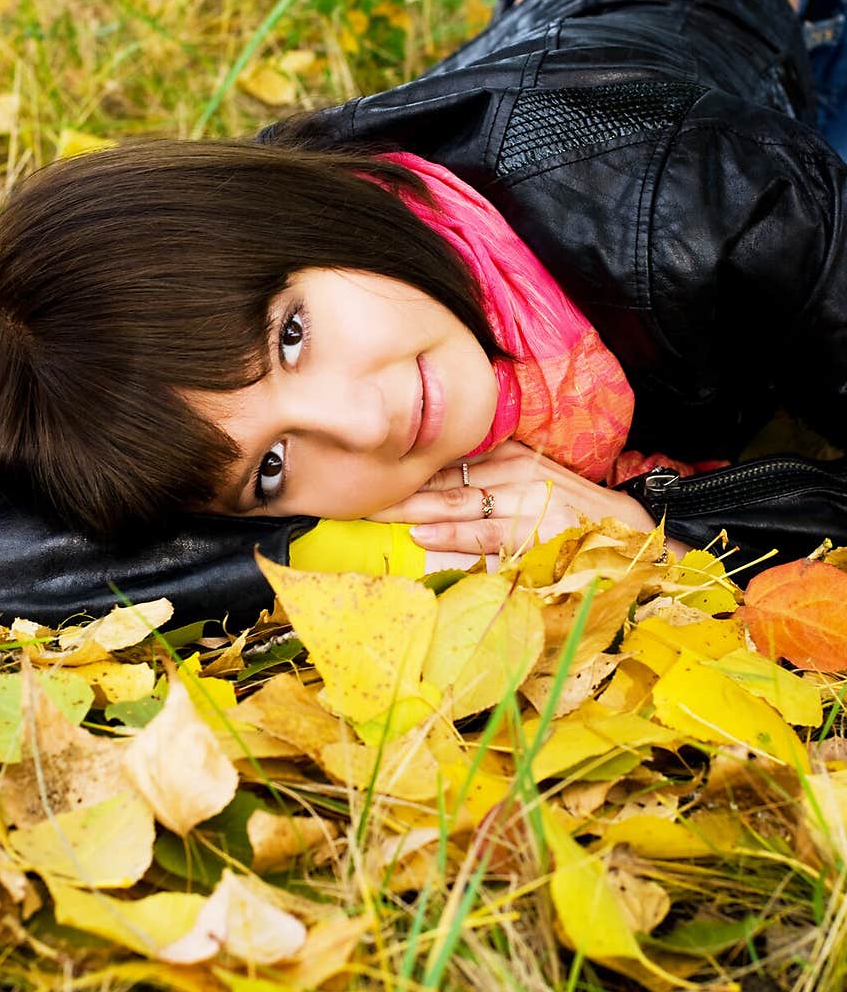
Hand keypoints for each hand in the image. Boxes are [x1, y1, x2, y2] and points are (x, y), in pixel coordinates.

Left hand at [368, 439, 683, 562]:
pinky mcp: (537, 530)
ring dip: (411, 510)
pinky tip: (421, 536)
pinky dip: (451, 534)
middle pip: (443, 479)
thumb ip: (493, 475)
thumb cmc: (579, 512)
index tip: (369, 472)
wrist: (634, 533)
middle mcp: (515, 471)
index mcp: (510, 455)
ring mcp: (526, 499)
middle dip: (398, 487)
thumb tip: (440, 491)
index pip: (448, 459)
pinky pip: (485, 531)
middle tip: (355, 492)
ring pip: (456, 503)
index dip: (407, 468)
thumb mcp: (535, 480)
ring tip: (374, 513)